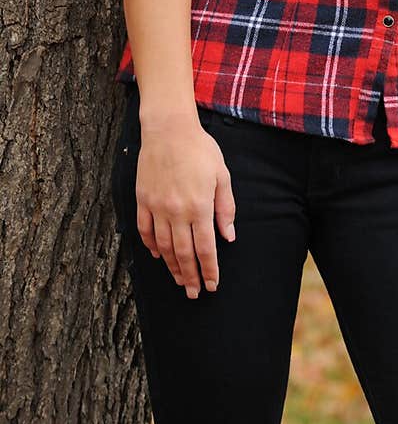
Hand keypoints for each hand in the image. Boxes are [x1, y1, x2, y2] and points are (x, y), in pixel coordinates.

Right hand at [136, 121, 235, 298]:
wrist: (168, 129)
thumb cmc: (200, 149)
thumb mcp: (221, 175)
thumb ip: (225, 208)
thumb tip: (229, 237)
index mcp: (199, 206)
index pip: (206, 248)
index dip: (209, 270)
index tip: (212, 285)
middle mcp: (177, 211)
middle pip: (183, 254)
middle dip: (190, 277)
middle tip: (194, 293)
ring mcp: (157, 207)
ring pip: (163, 247)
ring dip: (172, 267)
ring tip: (179, 280)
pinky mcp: (142, 201)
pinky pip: (145, 231)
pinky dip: (152, 246)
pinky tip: (158, 256)